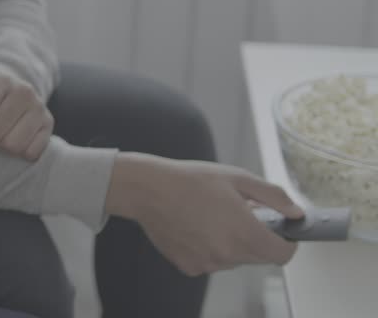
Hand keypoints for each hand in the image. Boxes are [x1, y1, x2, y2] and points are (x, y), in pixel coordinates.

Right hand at [106, 153, 302, 276]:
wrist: (147, 189)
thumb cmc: (190, 180)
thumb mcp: (237, 178)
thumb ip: (273, 197)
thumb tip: (296, 214)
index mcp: (245, 232)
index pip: (283, 254)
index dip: (286, 242)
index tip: (279, 231)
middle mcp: (229, 254)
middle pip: (259, 256)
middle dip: (255, 237)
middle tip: (238, 213)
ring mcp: (208, 263)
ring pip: (234, 259)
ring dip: (231, 243)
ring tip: (211, 217)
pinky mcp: (190, 267)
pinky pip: (211, 262)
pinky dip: (209, 249)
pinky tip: (195, 228)